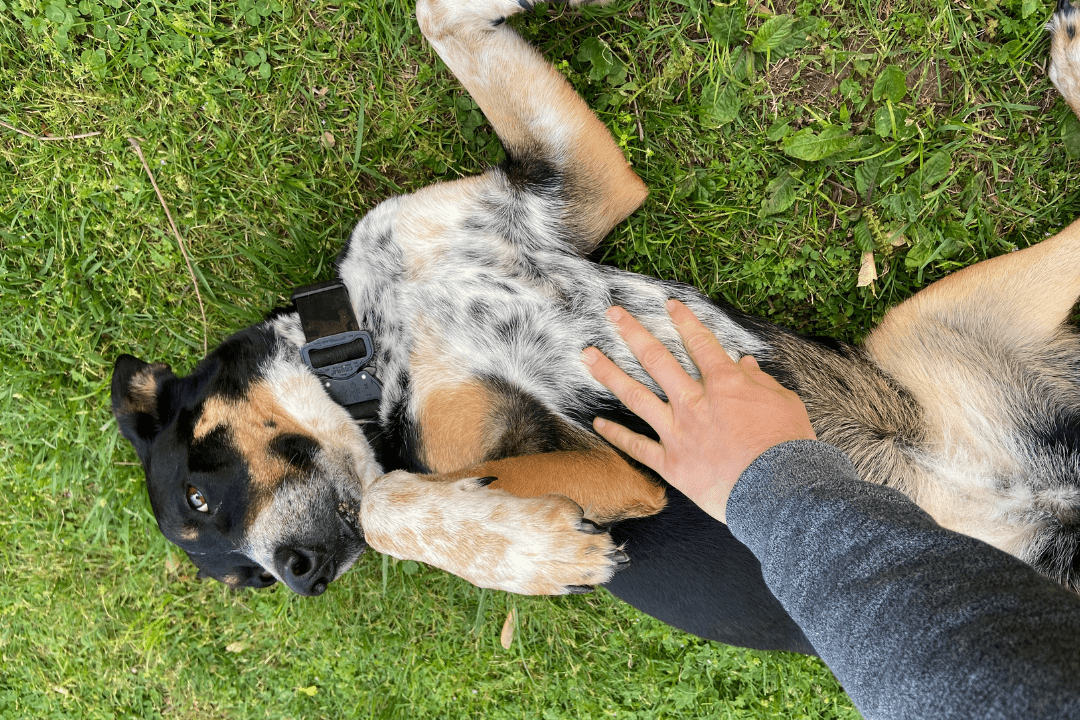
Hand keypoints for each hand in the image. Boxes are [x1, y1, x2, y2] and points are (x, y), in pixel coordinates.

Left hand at [582, 299, 815, 523]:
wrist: (776, 489)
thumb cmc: (786, 446)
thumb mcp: (782, 403)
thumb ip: (760, 382)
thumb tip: (746, 364)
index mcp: (724, 384)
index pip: (700, 343)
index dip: (684, 320)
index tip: (667, 304)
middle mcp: (694, 402)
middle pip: (657, 359)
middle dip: (632, 332)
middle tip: (612, 314)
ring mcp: (678, 432)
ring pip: (636, 396)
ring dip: (610, 373)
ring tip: (588, 356)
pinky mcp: (670, 463)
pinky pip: (636, 446)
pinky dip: (616, 435)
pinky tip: (597, 422)